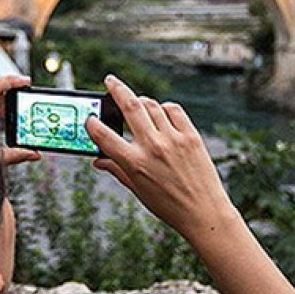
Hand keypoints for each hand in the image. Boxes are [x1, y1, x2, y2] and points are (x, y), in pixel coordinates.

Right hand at [86, 75, 232, 240]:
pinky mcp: (191, 136)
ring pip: (151, 105)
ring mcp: (173, 139)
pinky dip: (164, 107)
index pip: (105, 136)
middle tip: (110, 81)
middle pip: (130, 105)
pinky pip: (173, 110)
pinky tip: (160, 113)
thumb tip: (98, 160)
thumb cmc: (169, 205)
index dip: (93, 124)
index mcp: (135, 163)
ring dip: (141, 101)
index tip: (90, 118)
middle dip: (116, 89)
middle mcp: (153, 147)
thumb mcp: (137, 190)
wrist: (204, 212)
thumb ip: (116, 170)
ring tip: (137, 103)